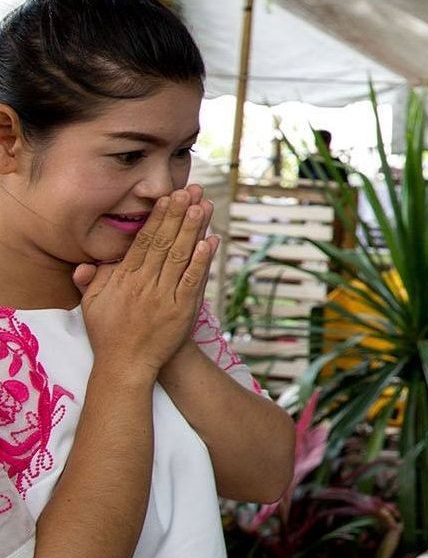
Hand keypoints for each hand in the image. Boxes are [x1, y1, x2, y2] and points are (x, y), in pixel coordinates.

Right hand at [77, 186, 220, 380]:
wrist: (126, 366)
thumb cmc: (109, 333)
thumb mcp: (92, 305)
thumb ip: (91, 281)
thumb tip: (85, 263)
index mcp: (124, 278)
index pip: (143, 241)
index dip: (157, 218)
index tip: (168, 197)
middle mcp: (144, 284)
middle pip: (163, 243)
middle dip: (177, 215)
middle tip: (190, 191)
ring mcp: (163, 297)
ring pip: (180, 257)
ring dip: (192, 230)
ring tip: (203, 206)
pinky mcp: (181, 311)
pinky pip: (192, 282)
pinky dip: (202, 261)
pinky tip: (211, 242)